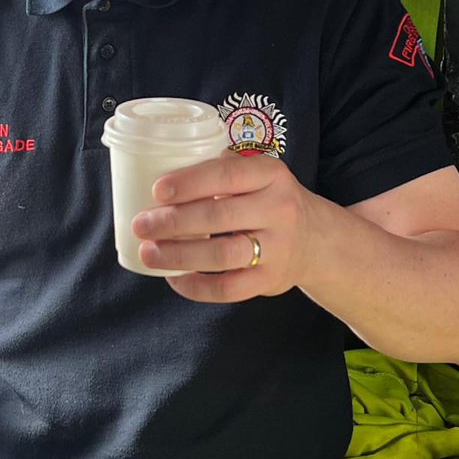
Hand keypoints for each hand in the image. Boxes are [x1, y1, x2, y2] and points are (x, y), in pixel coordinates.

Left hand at [131, 153, 318, 301]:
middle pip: (218, 216)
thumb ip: (222, 170)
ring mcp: (278, 248)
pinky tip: (174, 279)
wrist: (316, 239)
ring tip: (149, 253)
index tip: (158, 191)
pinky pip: (229, 289)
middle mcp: (279, 209)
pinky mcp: (272, 280)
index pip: (226, 175)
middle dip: (173, 222)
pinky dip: (196, 287)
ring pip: (221, 255)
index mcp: (271, 174)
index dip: (190, 183)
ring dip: (179, 256)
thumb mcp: (258, 175)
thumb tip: (159, 169)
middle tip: (141, 225)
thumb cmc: (269, 200)